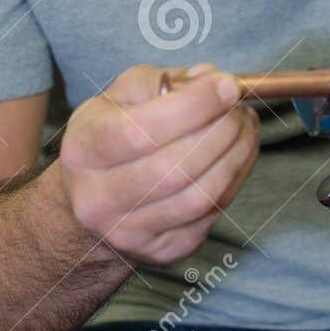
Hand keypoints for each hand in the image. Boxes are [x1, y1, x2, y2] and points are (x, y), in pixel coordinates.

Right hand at [58, 61, 258, 264]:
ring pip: (199, 197)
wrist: (94, 203)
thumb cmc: (113, 137)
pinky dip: (234, 180)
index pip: (141, 131)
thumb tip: (209, 79)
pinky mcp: (162, 251)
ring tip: (246, 128)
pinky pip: (210, 216)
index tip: (227, 85)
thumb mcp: (119, 97)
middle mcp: (98, 198)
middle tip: (241, 108)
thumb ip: (161, 81)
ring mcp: (129, 232)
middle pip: (174, 168)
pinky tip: (238, 155)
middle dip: (222, 131)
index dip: (193, 106)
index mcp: (84, 151)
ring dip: (236, 157)